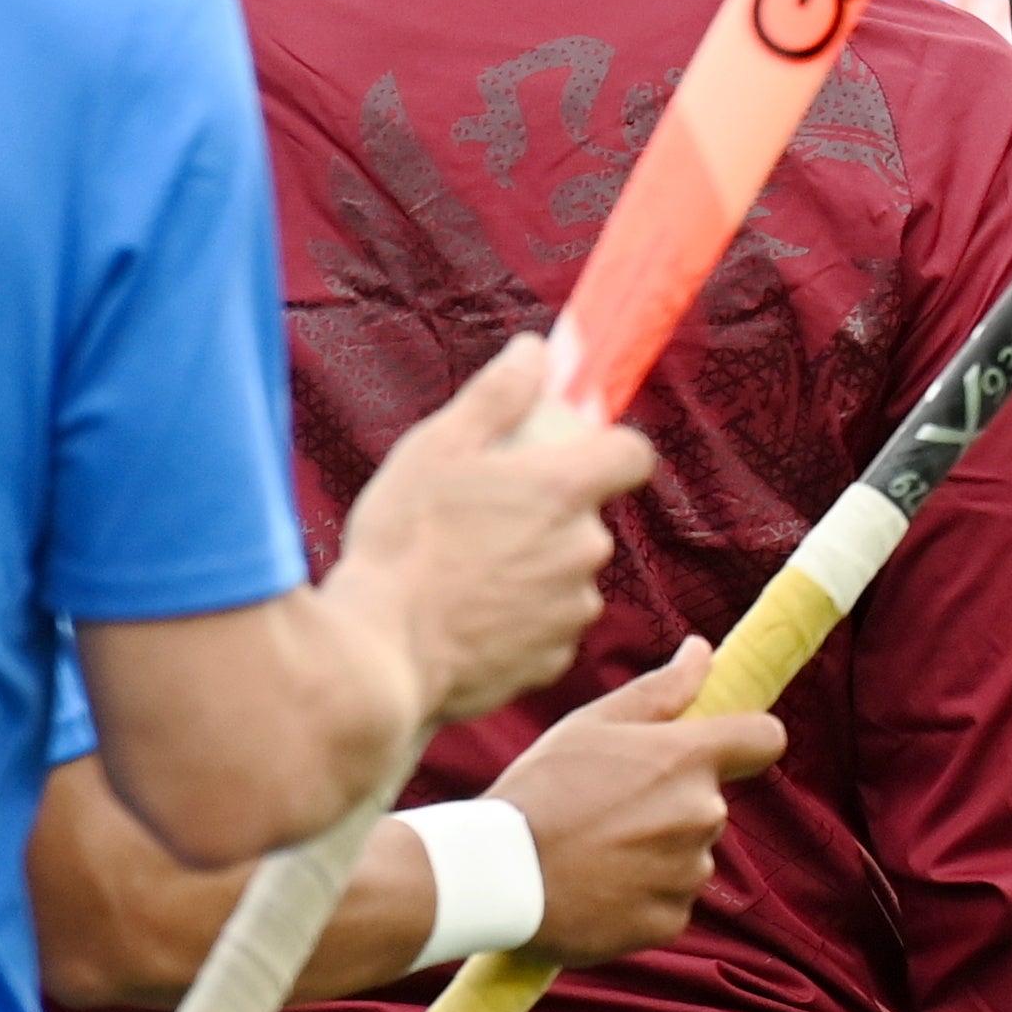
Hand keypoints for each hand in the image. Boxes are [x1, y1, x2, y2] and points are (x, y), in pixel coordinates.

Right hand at [332, 334, 650, 726]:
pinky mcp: (553, 660)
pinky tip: (464, 616)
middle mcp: (584, 549)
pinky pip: (547, 627)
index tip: (571, 452)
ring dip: (532, 569)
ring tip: (462, 572)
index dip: (607, 448)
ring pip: (566, 575)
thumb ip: (496, 395)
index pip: (633, 454)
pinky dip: (518, 619)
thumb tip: (535, 351)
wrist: (379, 652)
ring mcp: (573, 609)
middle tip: (481, 518)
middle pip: (588, 518)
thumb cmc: (402, 541)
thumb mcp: (437, 448)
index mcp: (564, 490)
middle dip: (547, 514)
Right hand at [486, 638, 788, 963]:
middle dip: (671, 804)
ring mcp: (689, 872)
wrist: (493, 877)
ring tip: (592, 852)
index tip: (725, 749)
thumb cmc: (538, 791)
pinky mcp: (671, 921)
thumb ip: (659, 691)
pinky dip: (640, 898)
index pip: (764, 739)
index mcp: (687, 759)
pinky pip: (669, 901)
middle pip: (709, 802)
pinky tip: (594, 889)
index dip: (747, 741)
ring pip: (687, 855)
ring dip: (654, 853)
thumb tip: (702, 653)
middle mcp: (702, 814)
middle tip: (606, 810)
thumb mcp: (589, 726)